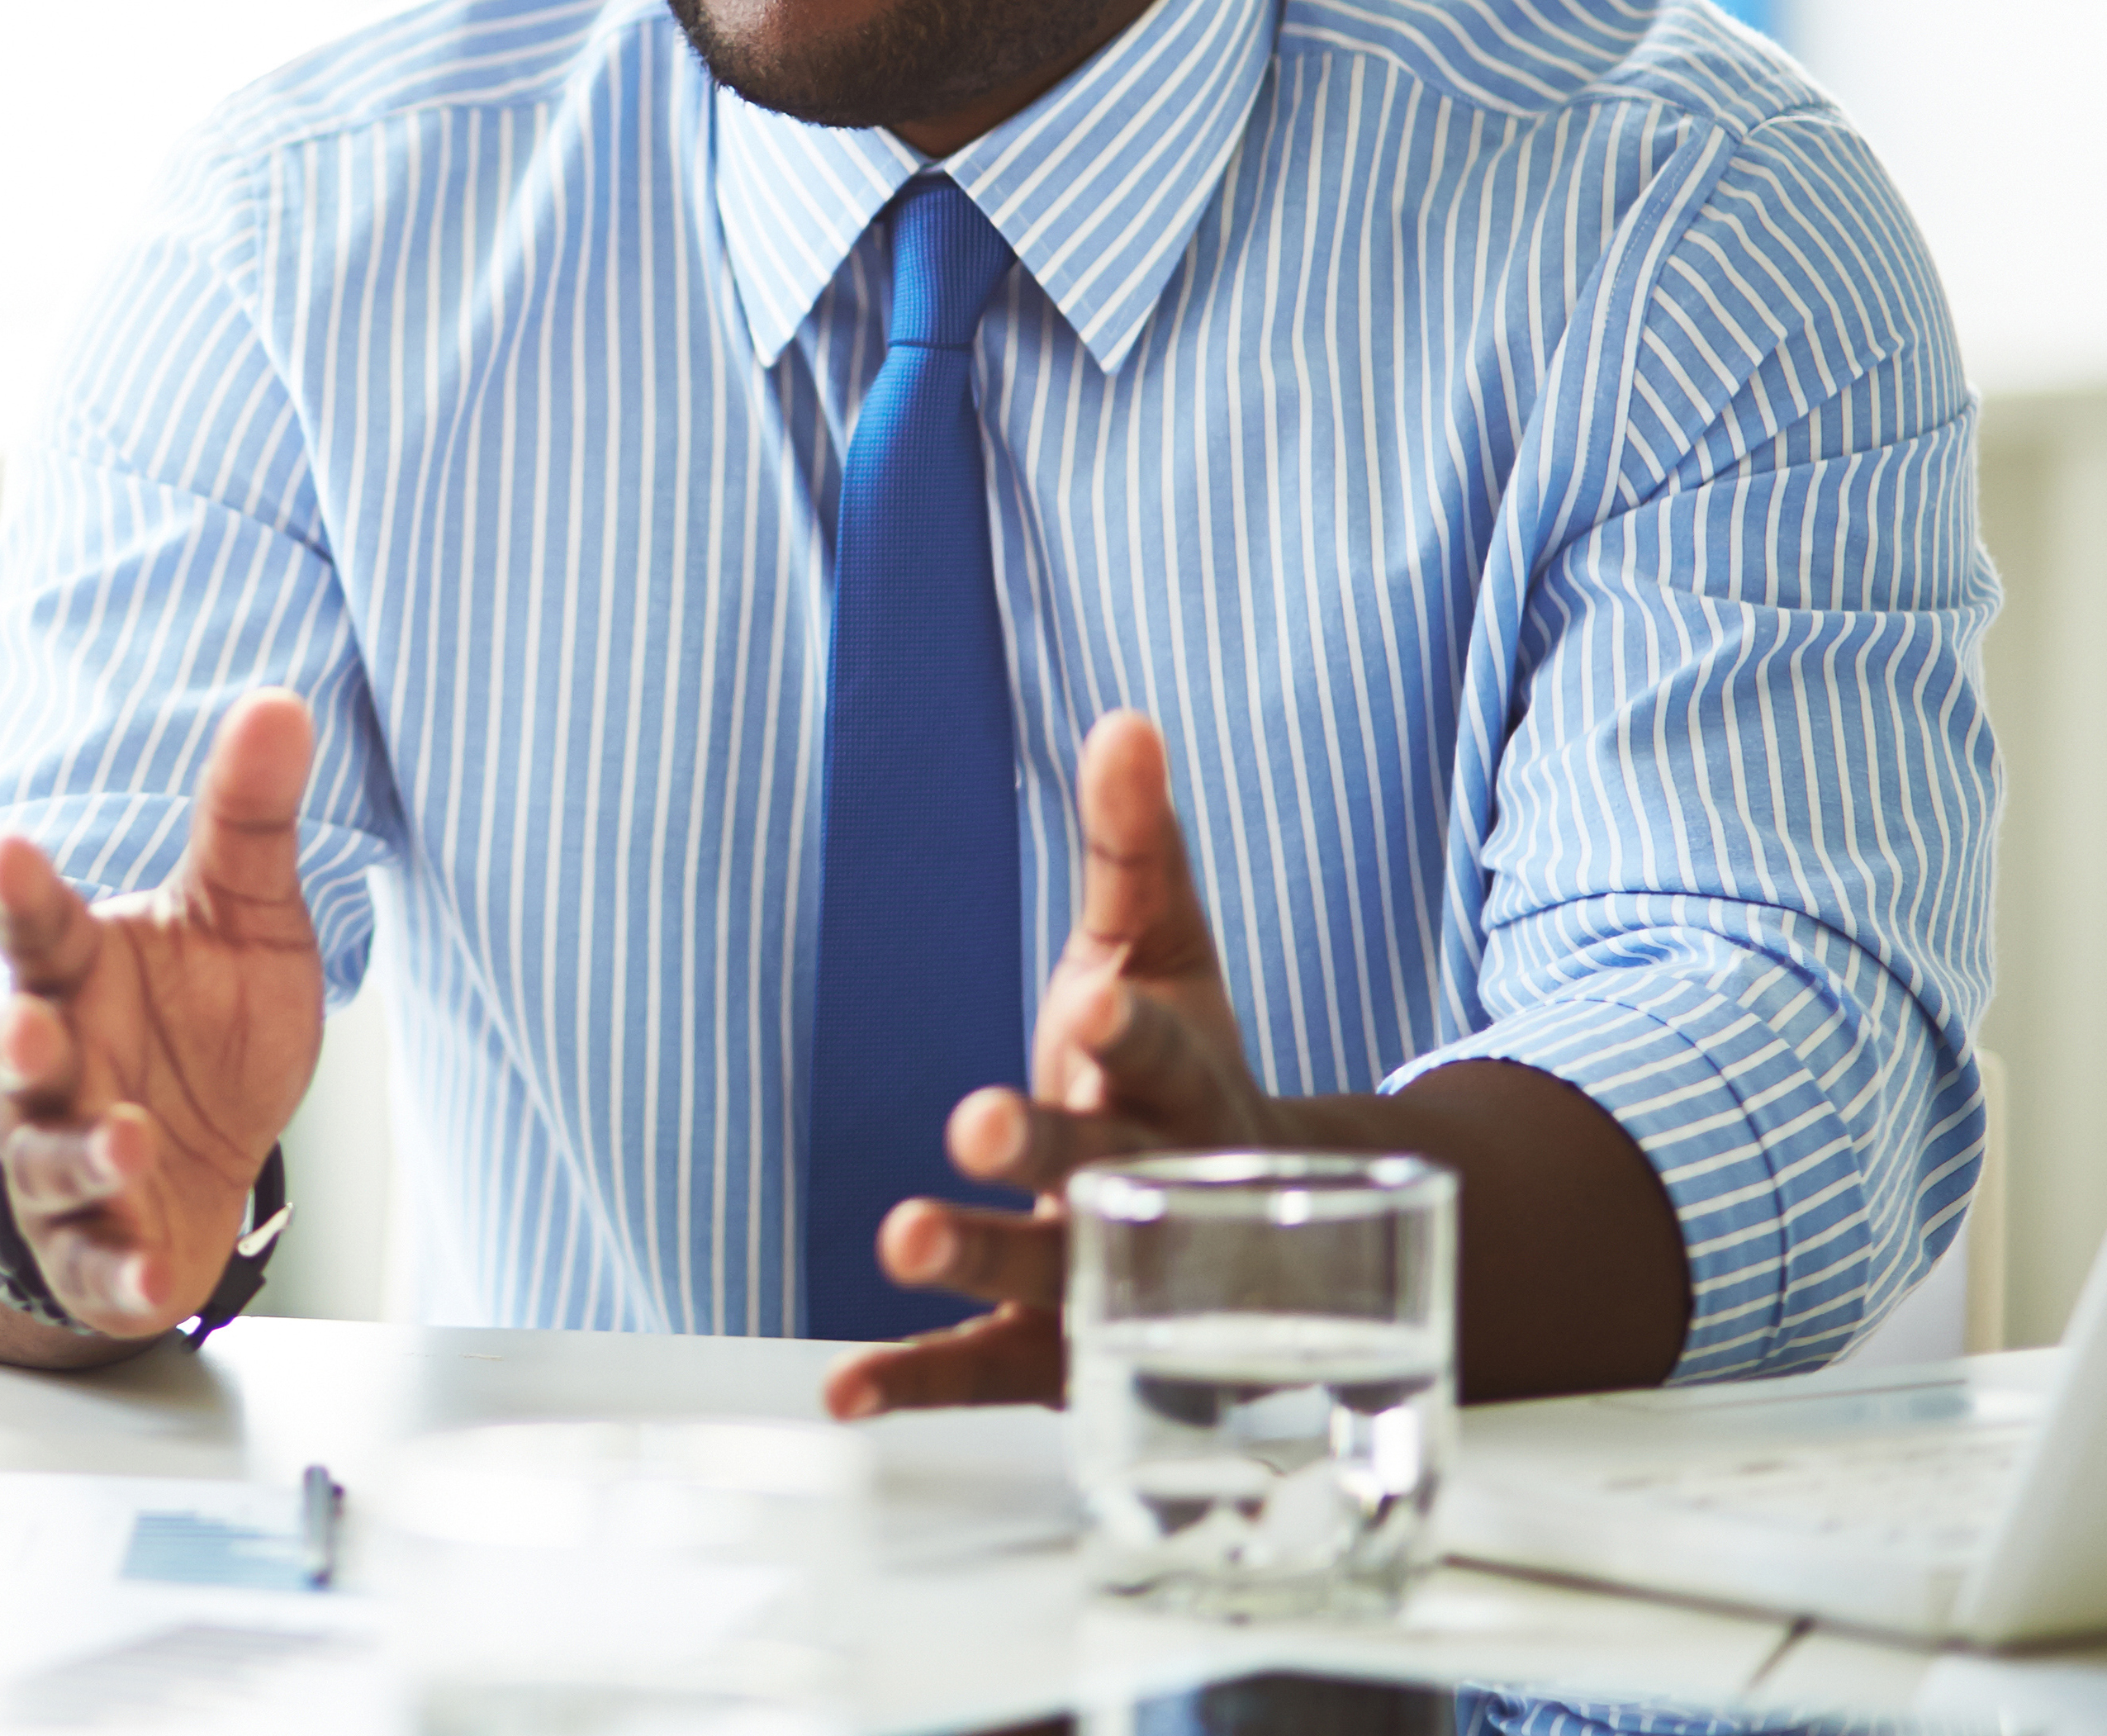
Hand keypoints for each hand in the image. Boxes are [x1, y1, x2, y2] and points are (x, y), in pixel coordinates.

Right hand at [0, 689, 326, 1338]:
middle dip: (3, 1041)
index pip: (33, 923)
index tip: (8, 846)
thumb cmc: (201, 1030)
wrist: (195, 1167)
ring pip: (46, 1160)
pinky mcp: (94, 1253)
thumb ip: (246, 820)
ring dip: (79, 1154)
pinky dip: (121, 1272)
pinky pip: (96, 1268)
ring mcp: (60, 1163)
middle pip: (1, 1049)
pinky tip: (157, 1276)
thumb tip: (282, 700)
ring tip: (124, 1139)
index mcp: (74, 970)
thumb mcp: (244, 919)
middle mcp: (51, 1065)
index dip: (16, 888)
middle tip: (23, 1029)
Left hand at [827, 710, 1282, 1417]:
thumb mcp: (1172, 954)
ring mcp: (1113, 1288)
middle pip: (1108, 1174)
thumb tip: (1121, 718)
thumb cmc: (1188, 1074)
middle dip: (1047, 1149)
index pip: (1167, 1055)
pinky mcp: (1058, 1359)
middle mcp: (1158, 1197)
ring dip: (976, 1260)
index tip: (1090, 1005)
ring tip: (901, 1237)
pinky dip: (918, 1382)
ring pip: (1046, 1281)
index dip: (1132, 1031)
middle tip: (978, 1121)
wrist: (1263, 1242)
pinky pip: (986, 1376)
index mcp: (1188, 1090)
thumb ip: (1137, 847)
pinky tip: (843, 1388)